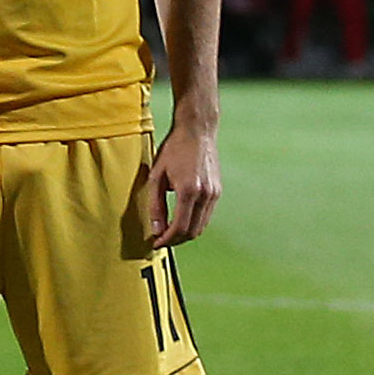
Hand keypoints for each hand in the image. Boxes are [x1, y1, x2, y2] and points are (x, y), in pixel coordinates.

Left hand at [145, 117, 220, 251]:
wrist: (197, 131)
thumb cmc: (174, 149)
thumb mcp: (156, 175)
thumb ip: (155, 204)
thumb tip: (156, 228)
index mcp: (189, 191)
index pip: (180, 227)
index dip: (167, 239)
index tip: (156, 243)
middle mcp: (206, 194)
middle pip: (193, 230)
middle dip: (176, 240)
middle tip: (161, 240)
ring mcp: (215, 193)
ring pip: (201, 225)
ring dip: (185, 233)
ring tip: (169, 233)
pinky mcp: (218, 191)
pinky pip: (206, 215)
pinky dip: (194, 222)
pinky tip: (181, 220)